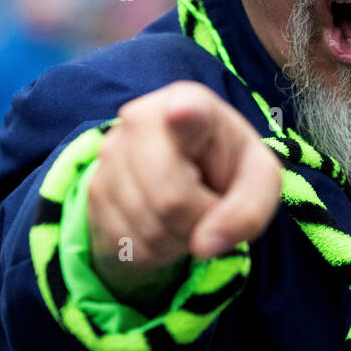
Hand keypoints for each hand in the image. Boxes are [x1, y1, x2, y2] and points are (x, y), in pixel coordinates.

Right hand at [87, 80, 281, 308]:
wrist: (188, 176)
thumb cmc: (228, 168)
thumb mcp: (259, 183)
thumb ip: (248, 211)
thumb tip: (205, 244)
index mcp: (194, 102)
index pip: (187, 109)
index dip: (185, 115)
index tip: (182, 112)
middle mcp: (141, 119)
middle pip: (171, 199)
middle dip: (199, 219)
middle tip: (210, 206)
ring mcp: (110, 154)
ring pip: (148, 227)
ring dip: (177, 237)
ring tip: (187, 211)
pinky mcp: (92, 189)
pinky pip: (127, 244)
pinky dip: (154, 248)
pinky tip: (162, 222)